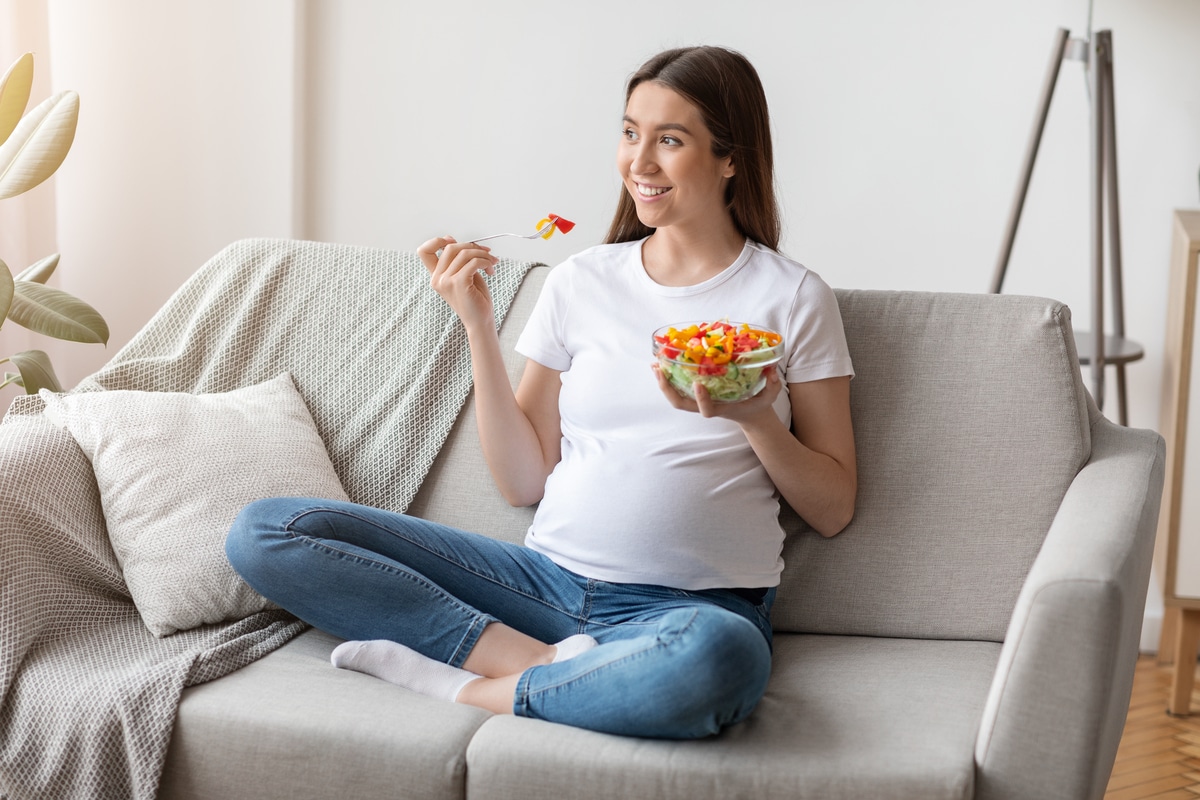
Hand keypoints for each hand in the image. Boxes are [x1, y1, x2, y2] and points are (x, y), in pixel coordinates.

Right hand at [417, 236, 499, 330]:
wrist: (480, 322)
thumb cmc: (475, 300)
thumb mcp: (464, 275)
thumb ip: (460, 260)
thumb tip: (458, 241)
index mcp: (436, 276)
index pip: (424, 251)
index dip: (437, 241)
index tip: (454, 241)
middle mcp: (437, 279)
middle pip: (450, 248)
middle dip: (472, 246)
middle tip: (487, 254)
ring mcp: (446, 281)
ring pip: (464, 253)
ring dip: (483, 255)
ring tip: (492, 263)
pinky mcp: (458, 283)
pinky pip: (473, 262)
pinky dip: (485, 262)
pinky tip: (490, 269)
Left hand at [653, 364, 783, 423]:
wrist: (750, 415)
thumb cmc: (757, 405)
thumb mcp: (769, 397)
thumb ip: (773, 386)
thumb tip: (771, 372)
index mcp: (722, 408)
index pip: (707, 410)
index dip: (701, 400)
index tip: (698, 384)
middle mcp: (707, 406)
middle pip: (681, 404)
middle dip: (668, 389)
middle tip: (659, 370)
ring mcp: (699, 401)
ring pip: (675, 397)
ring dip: (663, 382)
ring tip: (655, 364)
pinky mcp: (696, 395)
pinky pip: (678, 389)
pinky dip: (668, 377)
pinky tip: (661, 364)